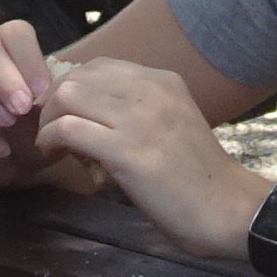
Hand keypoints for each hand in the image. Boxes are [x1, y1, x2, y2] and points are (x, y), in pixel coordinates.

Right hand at [0, 20, 81, 190]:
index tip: (43, 93)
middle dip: (0, 73)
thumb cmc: (36, 126)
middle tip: (22, 107)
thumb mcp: (52, 111)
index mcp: (7, 44)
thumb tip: (46, 95)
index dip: (28, 58)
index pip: (14, 32)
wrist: (15, 164)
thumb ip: (53, 97)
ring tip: (7, 123)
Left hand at [38, 56, 271, 258]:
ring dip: (48, 120)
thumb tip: (89, 113)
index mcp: (163, 81)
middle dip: (53, 103)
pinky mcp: (128, 151)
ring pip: (67, 96)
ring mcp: (140, 119)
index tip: (66, 115)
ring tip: (53, 143)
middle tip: (52, 131)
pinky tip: (53, 154)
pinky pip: (68, 129)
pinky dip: (50, 139)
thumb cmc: (197, 178)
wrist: (227, 210)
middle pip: (77, 77)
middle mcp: (151, 90)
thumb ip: (137, 110)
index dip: (72, 88)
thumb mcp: (171, 124)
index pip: (98, 66)